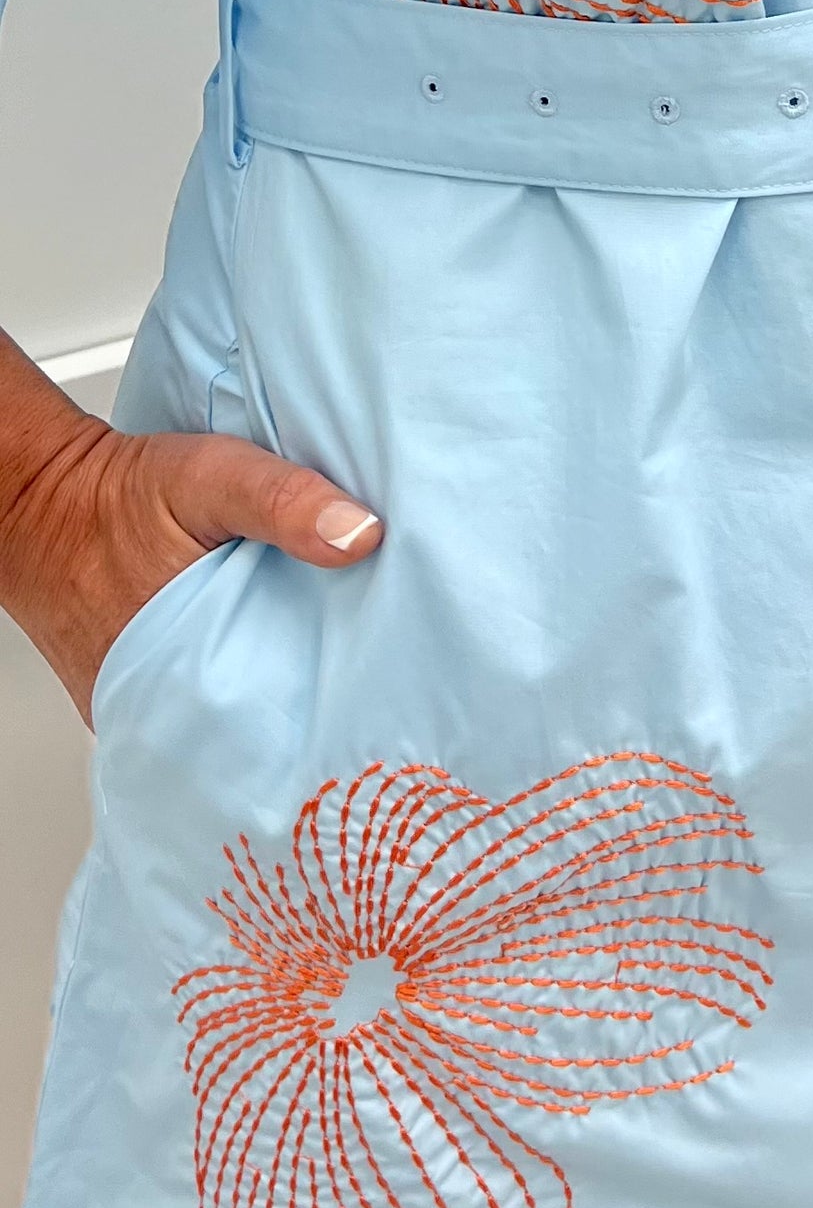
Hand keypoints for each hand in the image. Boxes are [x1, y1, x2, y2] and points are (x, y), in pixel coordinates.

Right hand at [0, 412, 382, 727]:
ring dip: (275, 698)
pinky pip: (202, 704)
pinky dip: (237, 685)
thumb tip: (360, 534)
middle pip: (261, 731)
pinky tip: (272, 658)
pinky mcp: (139, 695)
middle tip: (366, 681)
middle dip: (312, 710)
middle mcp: (160, 708)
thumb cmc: (115, 494)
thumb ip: (284, 501)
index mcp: (185, 677)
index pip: (281, 727)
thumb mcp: (210, 477)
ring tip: (329, 673)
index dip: (335, 710)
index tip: (382, 687)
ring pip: (231, 722)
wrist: (35, 501)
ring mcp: (146, 707)